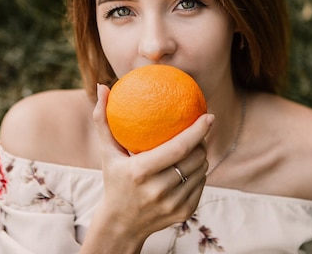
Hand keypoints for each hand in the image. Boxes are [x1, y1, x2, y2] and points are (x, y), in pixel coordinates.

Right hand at [87, 83, 211, 248]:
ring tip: (197, 146)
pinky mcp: (183, 214)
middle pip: (195, 158)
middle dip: (202, 141)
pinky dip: (199, 173)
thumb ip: (103, 119)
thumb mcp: (106, 152)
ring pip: (201, 171)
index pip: (178, 148)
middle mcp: (158, 190)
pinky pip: (201, 185)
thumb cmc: (114, 180)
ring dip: (202, 156)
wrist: (120, 224)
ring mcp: (172, 204)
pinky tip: (193, 166)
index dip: (198, 131)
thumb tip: (103, 87)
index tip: (209, 116)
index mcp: (140, 172)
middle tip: (200, 130)